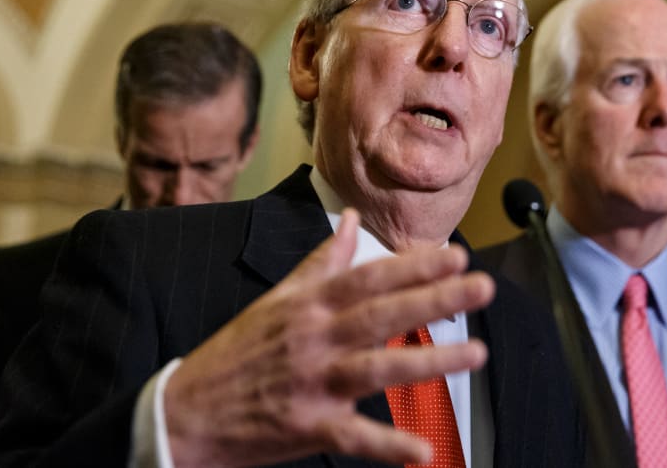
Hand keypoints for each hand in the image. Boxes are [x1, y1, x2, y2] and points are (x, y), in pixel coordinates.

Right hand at [163, 208, 494, 467]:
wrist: (186, 409)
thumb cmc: (238, 352)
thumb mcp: (277, 299)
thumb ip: (321, 261)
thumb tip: (351, 221)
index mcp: (307, 305)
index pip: (368, 277)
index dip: (413, 265)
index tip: (454, 254)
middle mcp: (312, 338)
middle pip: (380, 314)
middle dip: (434, 298)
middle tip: (480, 286)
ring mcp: (310, 382)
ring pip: (376, 368)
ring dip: (428, 363)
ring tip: (474, 355)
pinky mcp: (306, 427)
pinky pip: (353, 437)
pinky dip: (388, 446)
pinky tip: (423, 450)